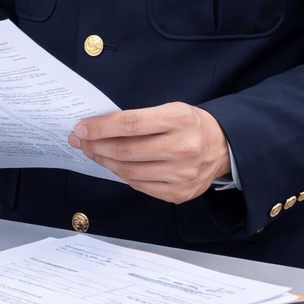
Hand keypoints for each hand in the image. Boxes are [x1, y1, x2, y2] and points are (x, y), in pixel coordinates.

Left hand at [68, 103, 230, 203]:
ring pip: (129, 171)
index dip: (100, 127)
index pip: (129, 124)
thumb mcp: (170, 110)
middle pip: (125, 151)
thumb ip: (137, 118)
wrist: (223, 147)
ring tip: (93, 151)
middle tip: (80, 140)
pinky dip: (121, 175)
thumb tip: (98, 127)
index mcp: (179, 121)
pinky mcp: (180, 193)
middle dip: (96, 145)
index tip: (81, 127)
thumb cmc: (191, 126)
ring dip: (104, 161)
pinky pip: (140, 186)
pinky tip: (114, 165)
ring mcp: (182, 175)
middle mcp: (183, 149)